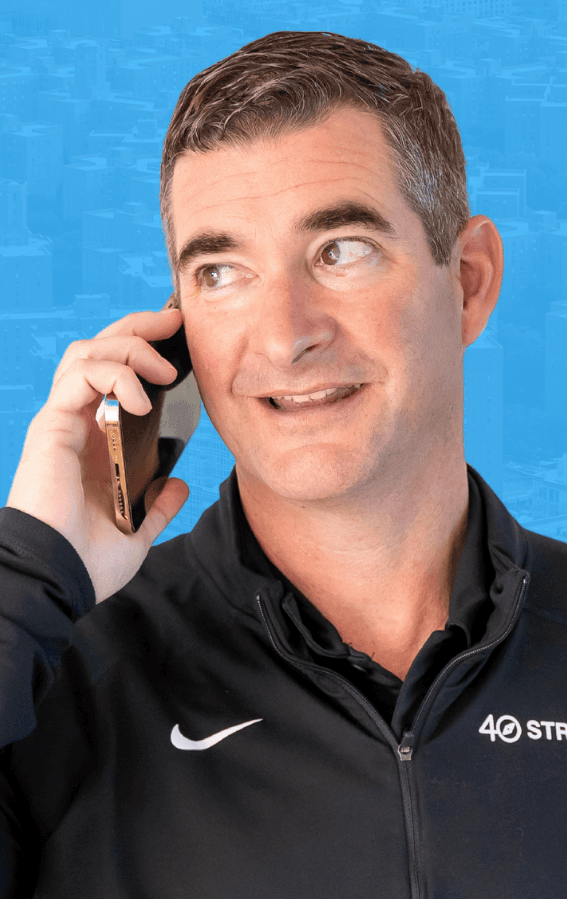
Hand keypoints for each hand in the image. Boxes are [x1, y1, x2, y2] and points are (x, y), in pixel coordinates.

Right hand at [5, 307, 191, 601]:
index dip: (145, 349)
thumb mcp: (139, 528)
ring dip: (130, 347)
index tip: (182, 341)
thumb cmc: (90, 557)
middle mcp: (79, 422)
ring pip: (88, 352)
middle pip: (101, 349)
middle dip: (139, 327)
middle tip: (176, 323)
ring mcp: (63, 420)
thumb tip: (179, 485)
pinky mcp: (52, 426)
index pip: (117, 374)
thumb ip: (158, 504)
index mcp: (99, 439)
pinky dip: (114, 377)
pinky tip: (142, 399)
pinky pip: (80, 377)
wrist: (62, 575)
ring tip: (165, 371)